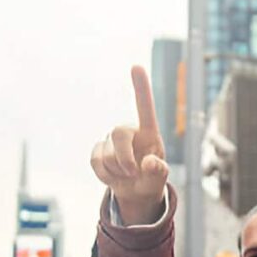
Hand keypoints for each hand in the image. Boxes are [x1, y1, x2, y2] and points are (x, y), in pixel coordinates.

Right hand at [90, 66, 168, 224]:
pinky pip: (96, 161)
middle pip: (119, 133)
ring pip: (107, 154)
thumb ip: (158, 170)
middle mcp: (129, 130)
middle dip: (125, 158)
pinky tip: (114, 176)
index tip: (136, 66)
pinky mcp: (98, 150)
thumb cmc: (151, 178)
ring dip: (118, 171)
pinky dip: (105, 175)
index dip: (140, 88)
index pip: (145, 107)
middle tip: (134, 173)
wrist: (136, 190)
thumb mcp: (160, 177)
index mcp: (149, 132)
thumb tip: (148, 164)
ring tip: (127, 175)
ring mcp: (111, 139)